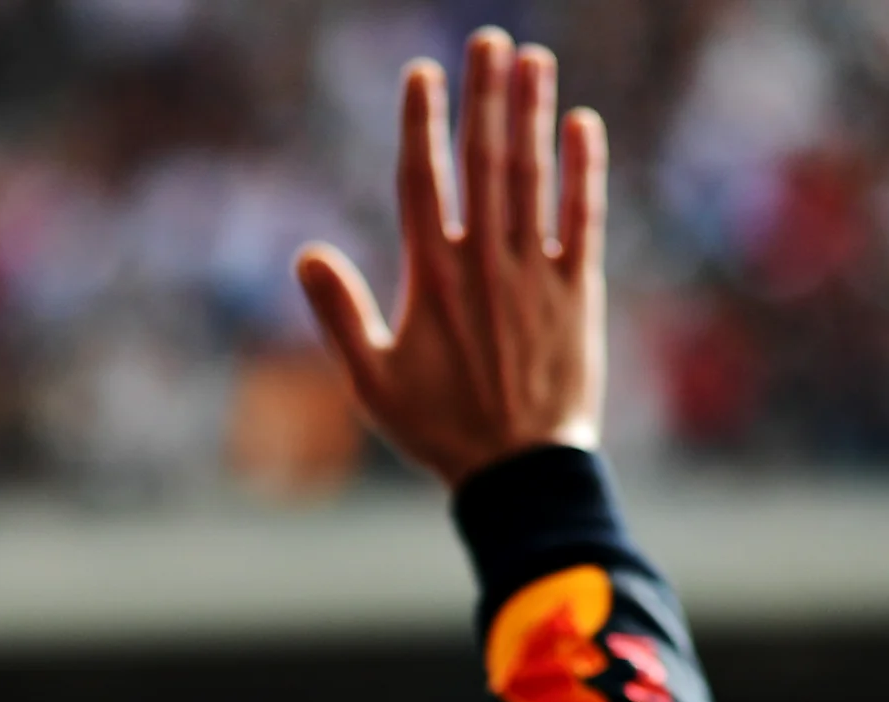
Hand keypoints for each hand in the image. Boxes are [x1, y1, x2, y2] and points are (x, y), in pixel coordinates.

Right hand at [294, 28, 604, 489]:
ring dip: (533, 113)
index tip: (424, 73)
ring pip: (533, 175)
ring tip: (533, 58)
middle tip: (489, 40)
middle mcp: (485, 261)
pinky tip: (582, 124)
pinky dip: (583, 169)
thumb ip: (341, 315)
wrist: (519, 472)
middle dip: (486, 95)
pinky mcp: (576, 290)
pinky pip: (582, 216)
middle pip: (484, 160)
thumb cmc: (439, 431)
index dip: (422, 122)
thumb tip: (305, 254)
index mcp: (433, 277)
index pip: (423, 180)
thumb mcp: (372, 382)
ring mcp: (534, 272)